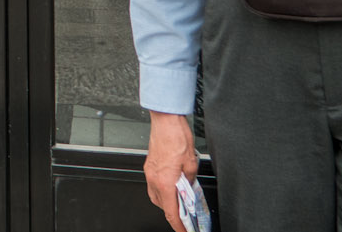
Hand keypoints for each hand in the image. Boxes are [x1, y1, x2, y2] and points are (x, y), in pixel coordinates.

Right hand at [144, 112, 197, 231]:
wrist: (166, 121)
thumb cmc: (177, 137)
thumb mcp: (191, 163)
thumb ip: (189, 180)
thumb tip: (189, 187)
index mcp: (165, 181)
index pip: (170, 211)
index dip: (177, 224)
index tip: (183, 230)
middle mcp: (154, 178)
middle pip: (162, 205)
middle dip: (173, 213)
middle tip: (185, 215)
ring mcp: (149, 172)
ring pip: (156, 195)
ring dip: (167, 201)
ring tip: (180, 201)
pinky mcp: (149, 166)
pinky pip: (154, 184)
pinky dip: (162, 190)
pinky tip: (172, 186)